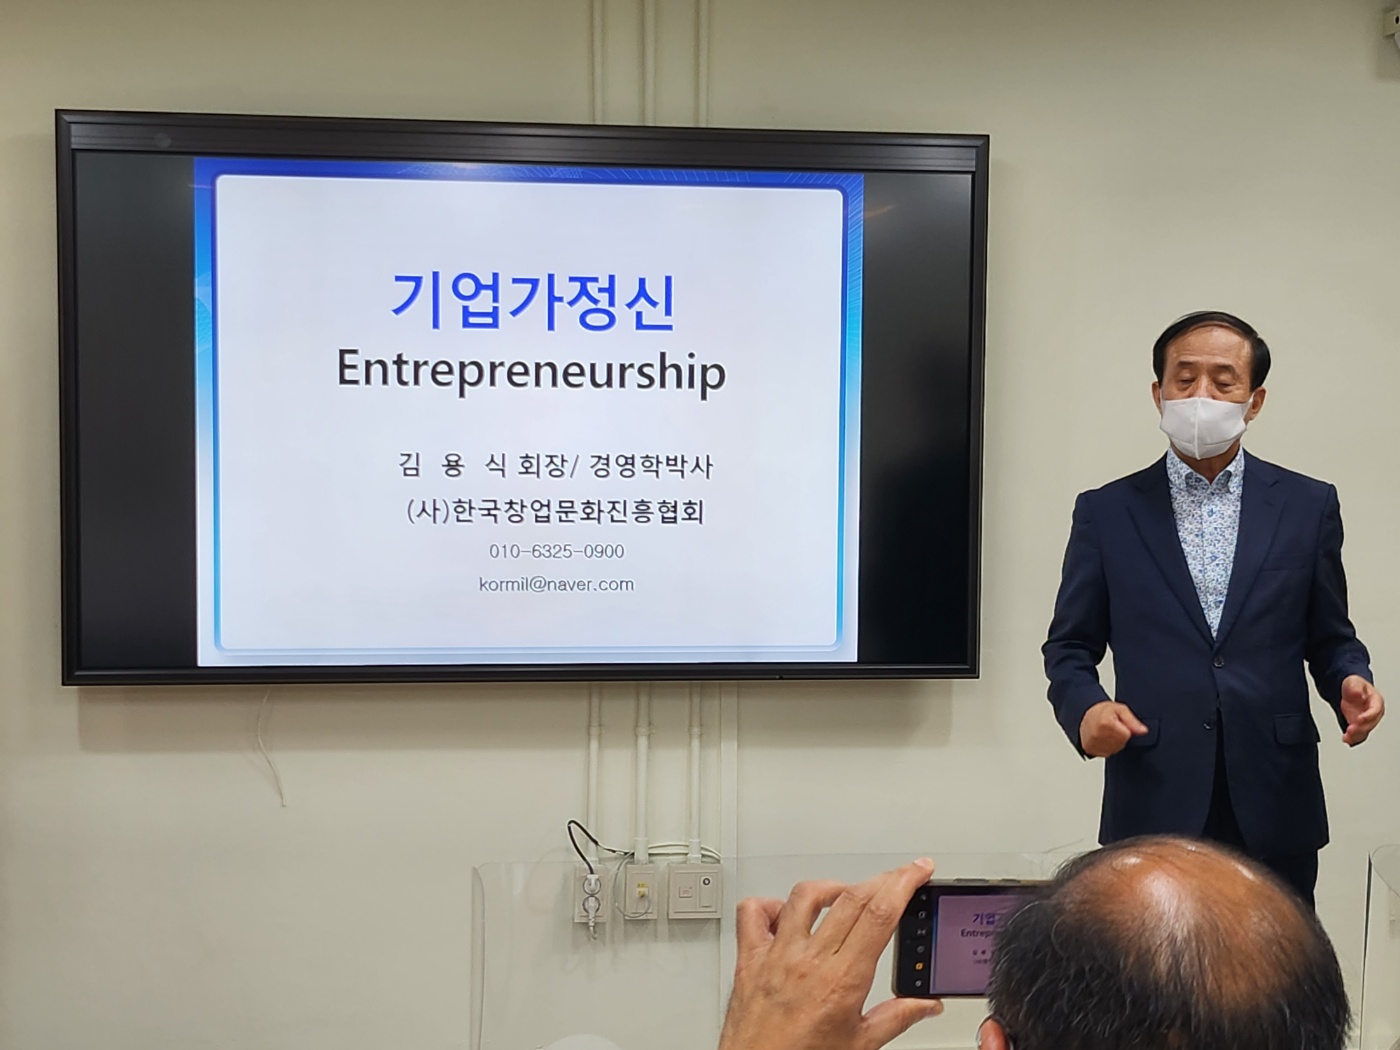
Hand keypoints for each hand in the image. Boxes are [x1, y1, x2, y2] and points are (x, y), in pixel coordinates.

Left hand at [718, 859, 943, 1049]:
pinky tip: (784, 913)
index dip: (904, 884)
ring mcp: (777, 956)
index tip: (918, 871)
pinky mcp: (749, 959)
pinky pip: (753, 914)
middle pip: (851, 899)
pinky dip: (769, 905)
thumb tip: (925, 1004)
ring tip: (846, 893)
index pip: (880, 916)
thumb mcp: (860, 1045)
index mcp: (842, 982)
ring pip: (804, 896)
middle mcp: (809, 962)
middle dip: (882, 879)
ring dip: (831, 887)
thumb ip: (896, 1018)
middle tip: (899, 875)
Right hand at [1079, 700, 1148, 757]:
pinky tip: (1103, 739)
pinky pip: (1107, 753)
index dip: (1126, 729)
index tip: (1120, 723)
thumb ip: (1132, 720)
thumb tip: (1143, 731)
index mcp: (1105, 723)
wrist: (1085, 716)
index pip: (1127, 735)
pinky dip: (1108, 748)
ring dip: (1115, 743)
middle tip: (1114, 727)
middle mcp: (1098, 734)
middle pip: (1121, 743)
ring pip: (1115, 750)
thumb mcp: (1120, 709)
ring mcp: (1093, 743)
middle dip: (1121, 736)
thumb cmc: (1102, 711)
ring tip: (1108, 732)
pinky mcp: (1090, 750)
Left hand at [1340, 675, 1384, 745]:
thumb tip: (1358, 694)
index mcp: (1376, 701)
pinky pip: (1359, 734)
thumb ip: (1355, 688)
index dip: (1368, 716)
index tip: (1359, 719)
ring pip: (1365, 731)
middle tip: (1350, 730)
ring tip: (1347, 738)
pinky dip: (1353, 738)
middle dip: (1361, 728)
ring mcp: (1366, 720)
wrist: (1347, 690)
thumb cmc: (1354, 685)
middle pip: (1371, 723)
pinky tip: (1346, 740)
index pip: (1376, 710)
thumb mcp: (1353, 682)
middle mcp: (1373, 713)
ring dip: (1356, 736)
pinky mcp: (1359, 725)